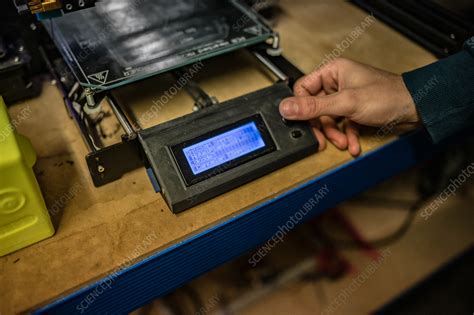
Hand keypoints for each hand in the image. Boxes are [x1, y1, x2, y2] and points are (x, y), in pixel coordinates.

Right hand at [279, 58, 419, 155]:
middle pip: (316, 107)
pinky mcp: (356, 110)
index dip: (301, 107)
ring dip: (336, 134)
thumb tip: (286, 108)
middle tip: (321, 140)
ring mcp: (347, 97)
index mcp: (333, 72)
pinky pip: (343, 124)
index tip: (301, 123)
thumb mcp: (345, 103)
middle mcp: (338, 82)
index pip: (303, 89)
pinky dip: (347, 136)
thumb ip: (314, 107)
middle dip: (322, 127)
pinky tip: (353, 145)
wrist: (416, 109)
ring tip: (343, 144)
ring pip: (329, 119)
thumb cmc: (388, 96)